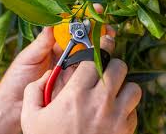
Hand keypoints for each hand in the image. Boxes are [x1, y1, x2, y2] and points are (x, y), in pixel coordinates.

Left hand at [0, 3, 115, 131]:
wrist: (14, 106)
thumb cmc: (16, 79)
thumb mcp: (28, 58)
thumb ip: (41, 42)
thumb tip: (52, 23)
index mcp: (52, 45)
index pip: (69, 28)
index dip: (81, 19)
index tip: (93, 11)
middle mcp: (64, 55)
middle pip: (83, 39)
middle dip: (97, 30)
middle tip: (107, 27)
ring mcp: (71, 68)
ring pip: (88, 53)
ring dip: (100, 45)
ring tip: (110, 38)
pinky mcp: (74, 82)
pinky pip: (87, 71)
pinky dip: (96, 63)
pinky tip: (104, 57)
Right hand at [21, 39, 141, 133]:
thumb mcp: (31, 118)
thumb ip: (34, 92)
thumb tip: (45, 75)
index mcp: (76, 94)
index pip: (96, 58)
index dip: (101, 45)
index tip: (104, 40)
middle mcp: (100, 101)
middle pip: (119, 67)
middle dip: (112, 65)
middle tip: (105, 71)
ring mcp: (117, 117)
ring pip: (133, 87)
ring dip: (124, 87)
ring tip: (112, 93)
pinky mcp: (126, 131)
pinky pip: (134, 110)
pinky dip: (127, 108)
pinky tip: (114, 113)